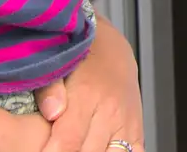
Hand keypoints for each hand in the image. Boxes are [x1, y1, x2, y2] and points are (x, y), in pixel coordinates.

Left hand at [35, 19, 143, 151]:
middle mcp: (111, 111)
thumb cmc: (81, 55)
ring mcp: (127, 122)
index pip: (68, 141)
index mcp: (87, 96)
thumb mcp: (58, 64)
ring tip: (79, 146)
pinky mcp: (137, 129)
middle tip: (55, 148)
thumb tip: (51, 111)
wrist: (110, 45)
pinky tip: (101, 147)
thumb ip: (49, 89)